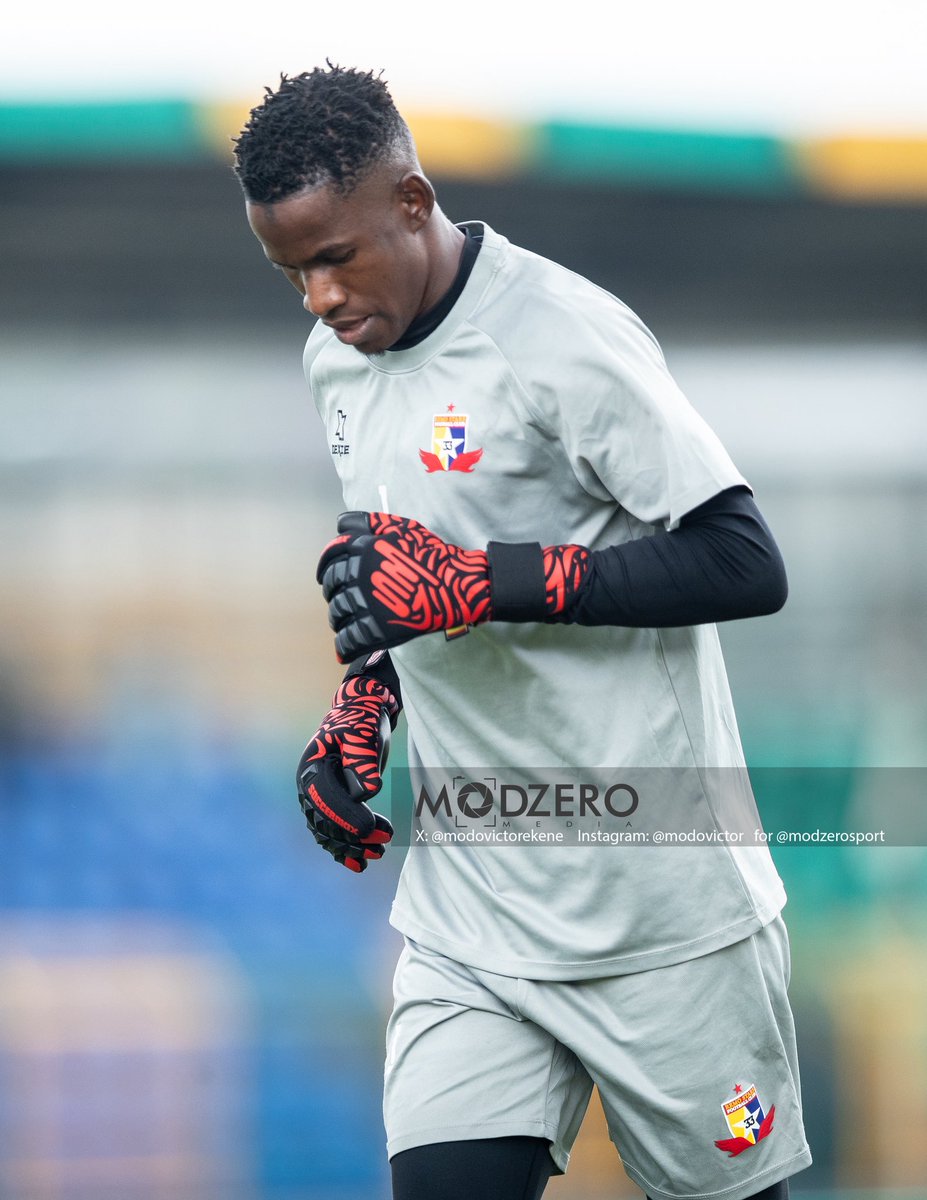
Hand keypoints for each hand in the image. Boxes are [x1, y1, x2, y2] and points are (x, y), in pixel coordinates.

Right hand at [297, 675, 398, 871]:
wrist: (362, 714)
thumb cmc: (362, 721)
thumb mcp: (363, 733)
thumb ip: (363, 759)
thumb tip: (367, 792)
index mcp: (312, 766)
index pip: (325, 798)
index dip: (346, 816)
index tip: (370, 829)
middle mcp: (309, 785)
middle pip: (325, 820)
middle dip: (352, 836)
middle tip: (382, 844)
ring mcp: (318, 797)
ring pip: (328, 832)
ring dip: (350, 847)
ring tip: (377, 854)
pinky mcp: (332, 804)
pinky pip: (332, 832)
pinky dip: (344, 849)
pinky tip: (359, 864)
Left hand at [317, 512, 491, 661]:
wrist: (455, 585)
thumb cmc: (431, 554)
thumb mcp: (400, 526)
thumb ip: (367, 522)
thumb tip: (341, 525)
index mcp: (362, 549)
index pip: (330, 556)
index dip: (326, 567)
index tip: (327, 576)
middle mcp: (359, 574)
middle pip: (331, 586)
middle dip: (333, 593)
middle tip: (341, 598)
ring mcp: (367, 602)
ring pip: (337, 613)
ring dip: (338, 619)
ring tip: (345, 622)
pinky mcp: (376, 629)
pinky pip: (349, 640)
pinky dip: (343, 647)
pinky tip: (344, 649)